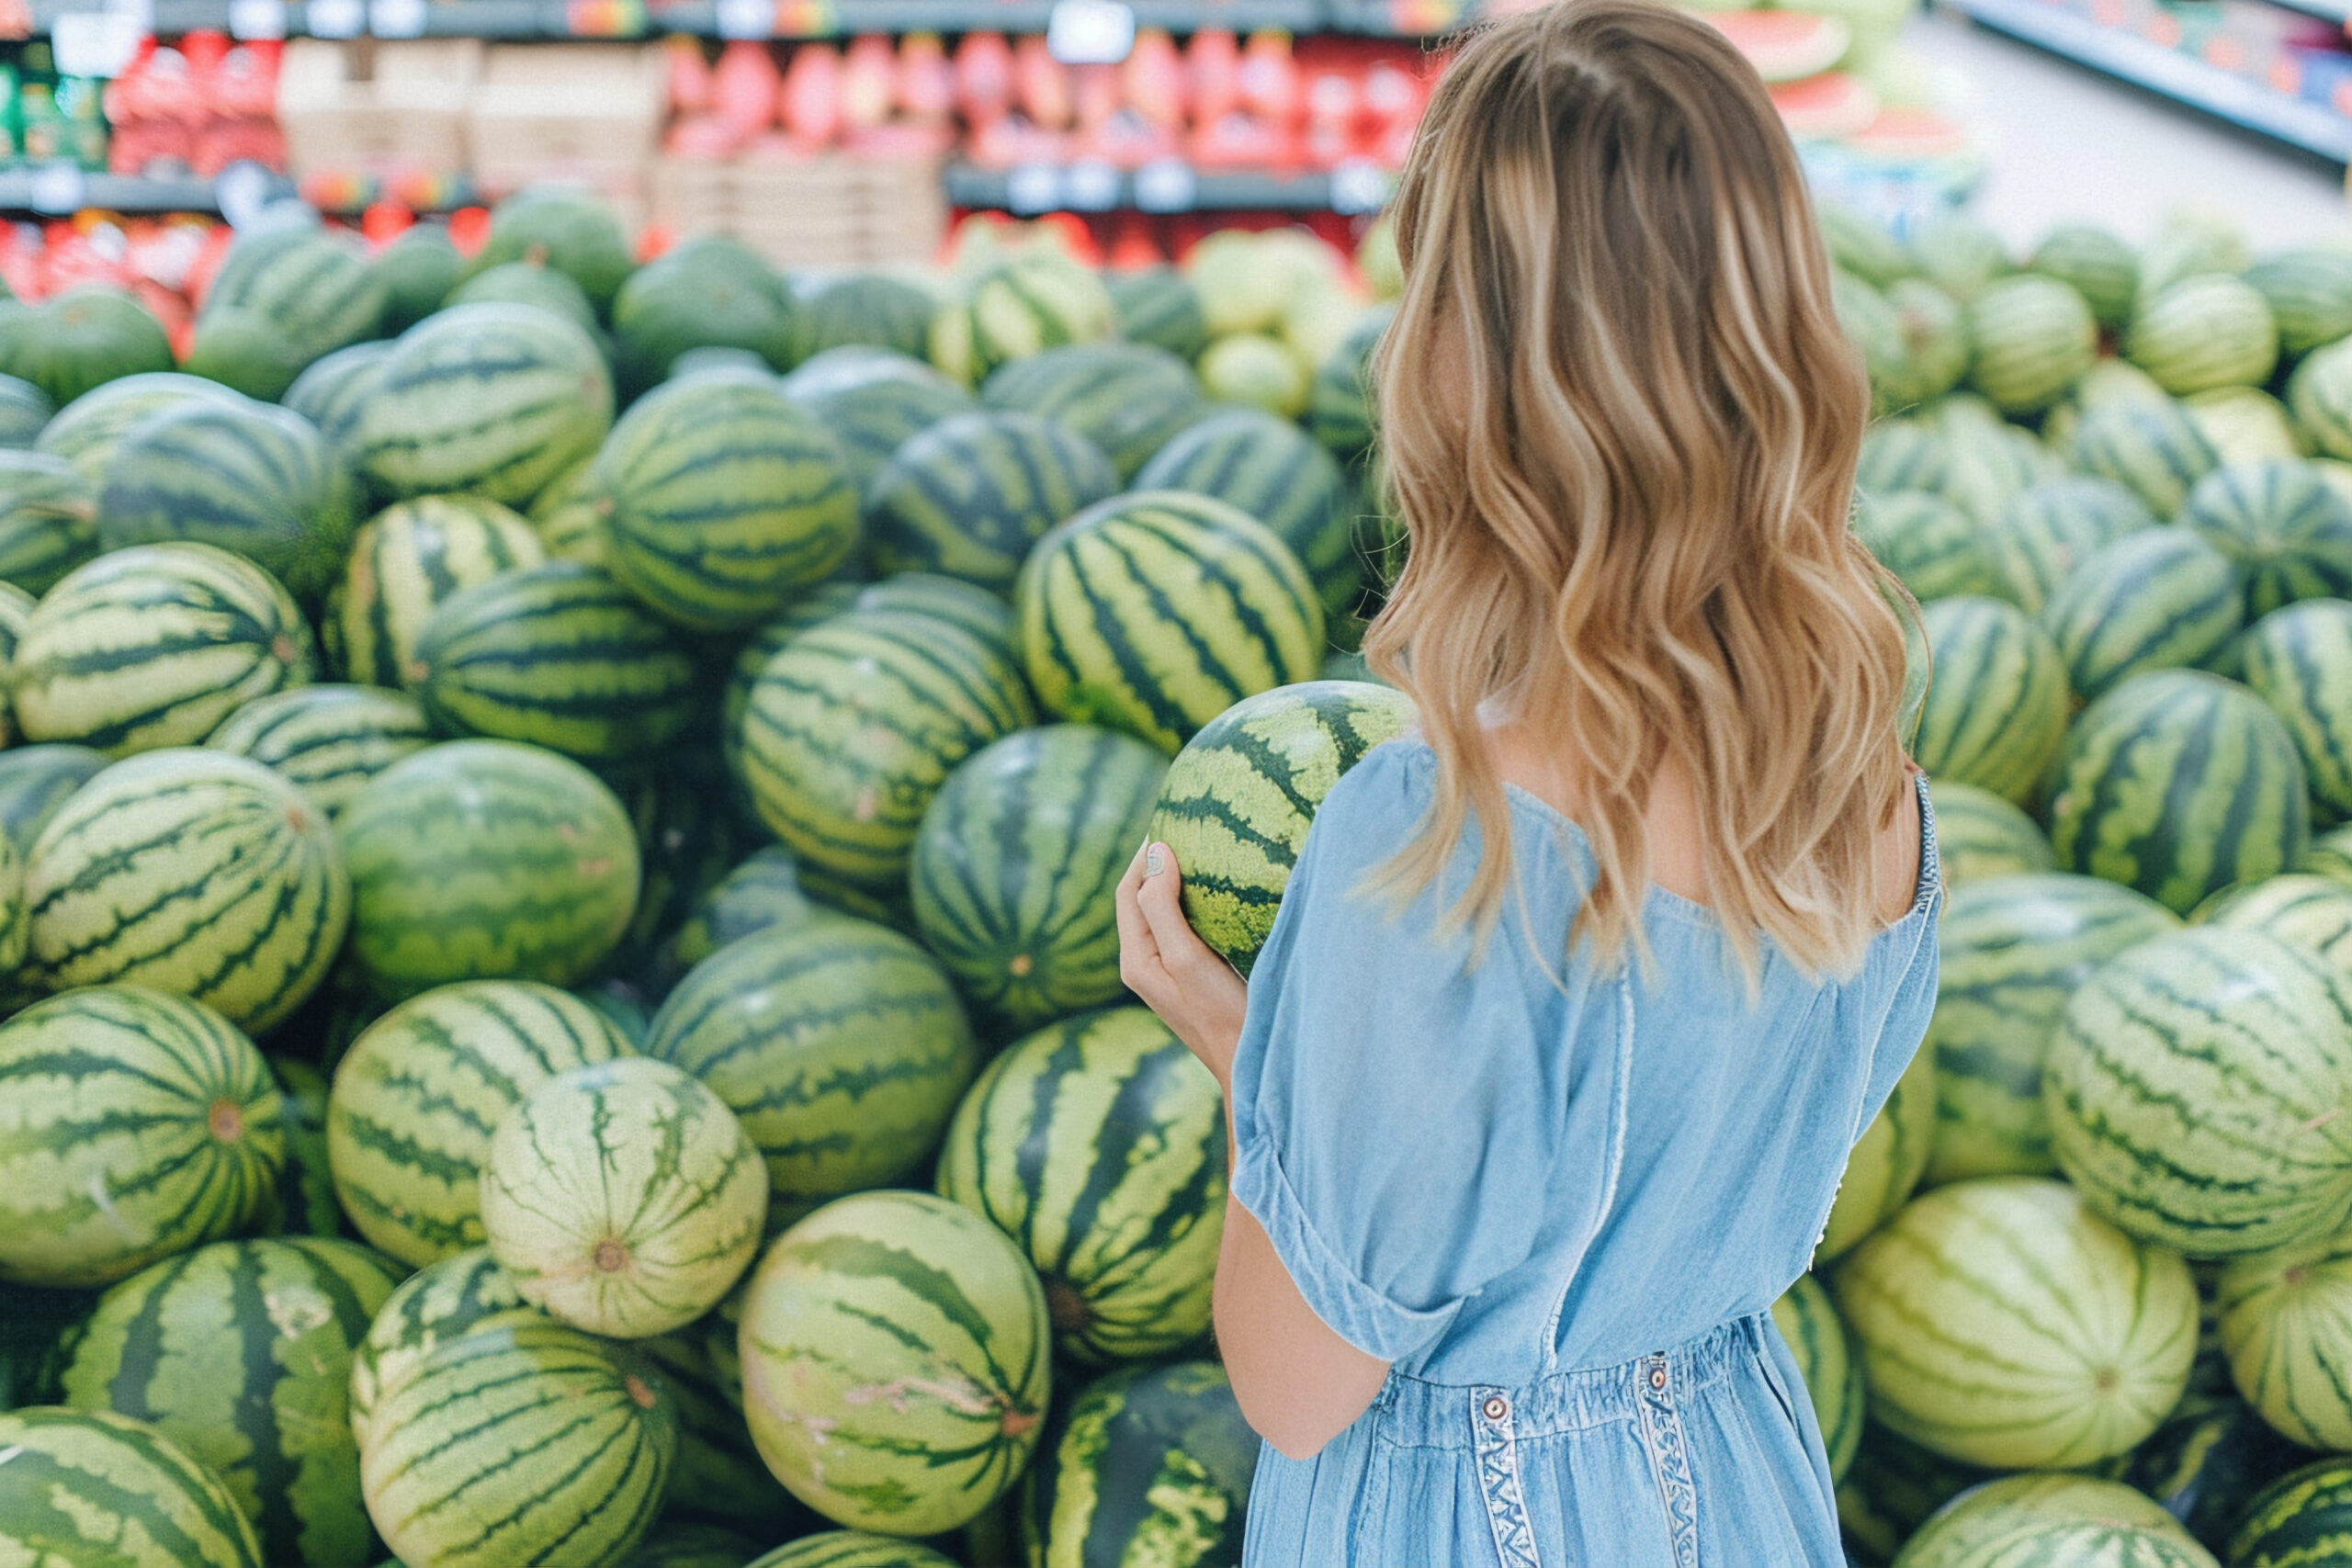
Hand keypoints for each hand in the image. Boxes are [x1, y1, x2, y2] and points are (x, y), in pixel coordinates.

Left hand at [1116, 840, 1248, 1089]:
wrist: (1248, 1066)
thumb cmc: (1219, 1014)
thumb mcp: (1187, 957)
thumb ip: (1163, 907)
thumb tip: (1155, 853)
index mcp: (1135, 958)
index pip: (1128, 889)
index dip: (1143, 854)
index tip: (1172, 822)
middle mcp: (1145, 964)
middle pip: (1141, 899)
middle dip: (1157, 863)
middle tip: (1188, 830)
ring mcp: (1168, 972)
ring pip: (1164, 913)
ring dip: (1177, 882)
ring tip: (1204, 854)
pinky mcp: (1192, 977)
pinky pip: (1184, 929)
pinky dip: (1196, 904)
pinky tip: (1222, 896)